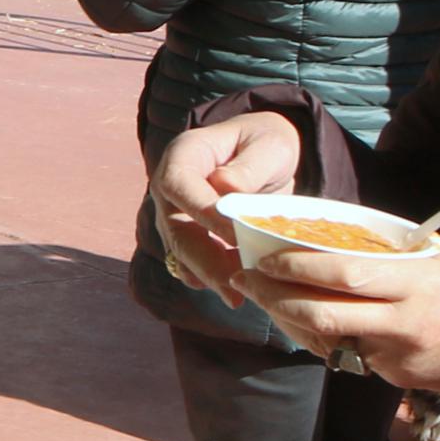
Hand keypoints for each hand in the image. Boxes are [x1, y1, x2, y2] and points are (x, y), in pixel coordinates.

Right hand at [149, 113, 302, 300]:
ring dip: (208, 278)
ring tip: (237, 298)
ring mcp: (175, 216)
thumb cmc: (267, 142)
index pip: (179, 185)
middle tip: (233, 288)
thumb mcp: (270, 143)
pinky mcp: (187, 238)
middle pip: (176, 229)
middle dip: (204, 261)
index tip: (237, 236)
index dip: (204, 213)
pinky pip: (193, 264)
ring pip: (182, 253)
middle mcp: (169, 189)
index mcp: (183, 155)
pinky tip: (238, 291)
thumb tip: (225, 187)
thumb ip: (250, 165)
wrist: (263, 153)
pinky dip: (212, 280)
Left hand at [240, 238, 439, 402]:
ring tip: (274, 301)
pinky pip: (354, 357)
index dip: (295, 266)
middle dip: (277, 297)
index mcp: (413, 279)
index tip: (264, 257)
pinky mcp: (400, 377)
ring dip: (295, 323)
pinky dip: (334, 341)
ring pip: (329, 339)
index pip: (340, 271)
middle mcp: (402, 319)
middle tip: (249, 280)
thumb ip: (390, 255)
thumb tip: (333, 240)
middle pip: (321, 311)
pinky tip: (324, 326)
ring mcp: (399, 354)